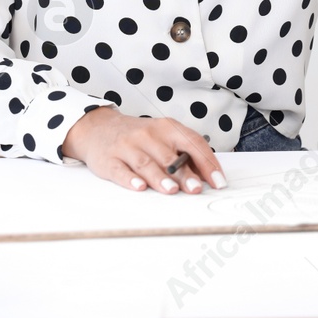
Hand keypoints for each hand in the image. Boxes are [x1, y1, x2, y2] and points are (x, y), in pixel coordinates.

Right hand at [60, 105, 227, 194]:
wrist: (99, 127)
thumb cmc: (139, 136)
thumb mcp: (164, 136)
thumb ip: (184, 154)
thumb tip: (207, 176)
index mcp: (167, 128)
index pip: (192, 143)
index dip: (208, 163)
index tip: (218, 181)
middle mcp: (148, 135)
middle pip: (169, 156)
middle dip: (184, 173)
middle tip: (196, 188)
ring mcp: (127, 147)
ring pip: (146, 163)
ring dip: (160, 178)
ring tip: (172, 190)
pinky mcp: (109, 159)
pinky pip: (120, 170)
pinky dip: (130, 179)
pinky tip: (139, 187)